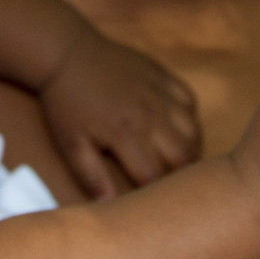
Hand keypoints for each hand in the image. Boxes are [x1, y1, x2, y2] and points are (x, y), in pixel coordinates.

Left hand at [40, 29, 202, 198]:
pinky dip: (189, 119)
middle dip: (180, 175)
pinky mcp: (163, 76)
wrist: (67, 53)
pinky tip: (176, 128)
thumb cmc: (66, 103)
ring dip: (190, 148)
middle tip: (169, 182)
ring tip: (176, 159)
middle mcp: (150, 114)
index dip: (154, 192)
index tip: (150, 199)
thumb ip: (91, 175)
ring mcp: (160, 93)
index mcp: (126, 134)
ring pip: (194, 130)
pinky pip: (190, 101)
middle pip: (183, 156)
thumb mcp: (71, 143)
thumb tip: (109, 204)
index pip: (154, 176)